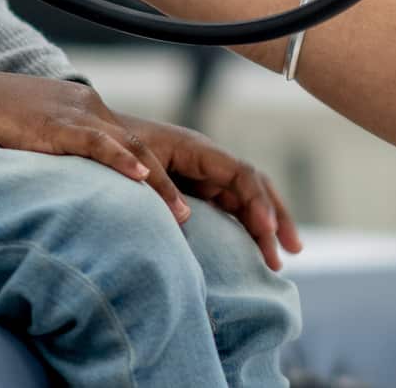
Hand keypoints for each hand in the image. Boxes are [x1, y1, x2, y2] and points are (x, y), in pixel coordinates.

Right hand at [0, 50, 191, 222]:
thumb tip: (72, 187)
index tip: (173, 204)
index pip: (131, 143)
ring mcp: (73, 114)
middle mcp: (87, 106)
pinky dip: (122, 161)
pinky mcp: (56, 124)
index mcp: (84, 109)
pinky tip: (141, 177)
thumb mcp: (36, 134)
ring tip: (180, 214)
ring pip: (129, 148)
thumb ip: (60, 152)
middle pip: (140, 146)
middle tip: (188, 218)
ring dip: (158, 183)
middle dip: (168, 184)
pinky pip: (97, 143)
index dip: (155, 174)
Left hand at [117, 115, 302, 269]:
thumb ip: (162, 188)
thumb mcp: (140, 163)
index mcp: (199, 150)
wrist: (102, 136)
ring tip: (279, 259)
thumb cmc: (120, 146)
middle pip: (255, 186)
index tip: (266, 230)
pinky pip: (231, 206)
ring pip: (247, 199)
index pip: (242, 174)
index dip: (258, 201)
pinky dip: (247, 226)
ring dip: (266, 226)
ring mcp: (206, 175)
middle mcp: (210, 161)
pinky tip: (255, 247)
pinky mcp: (199, 188)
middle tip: (293, 250)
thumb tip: (185, 218)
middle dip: (276, 216)